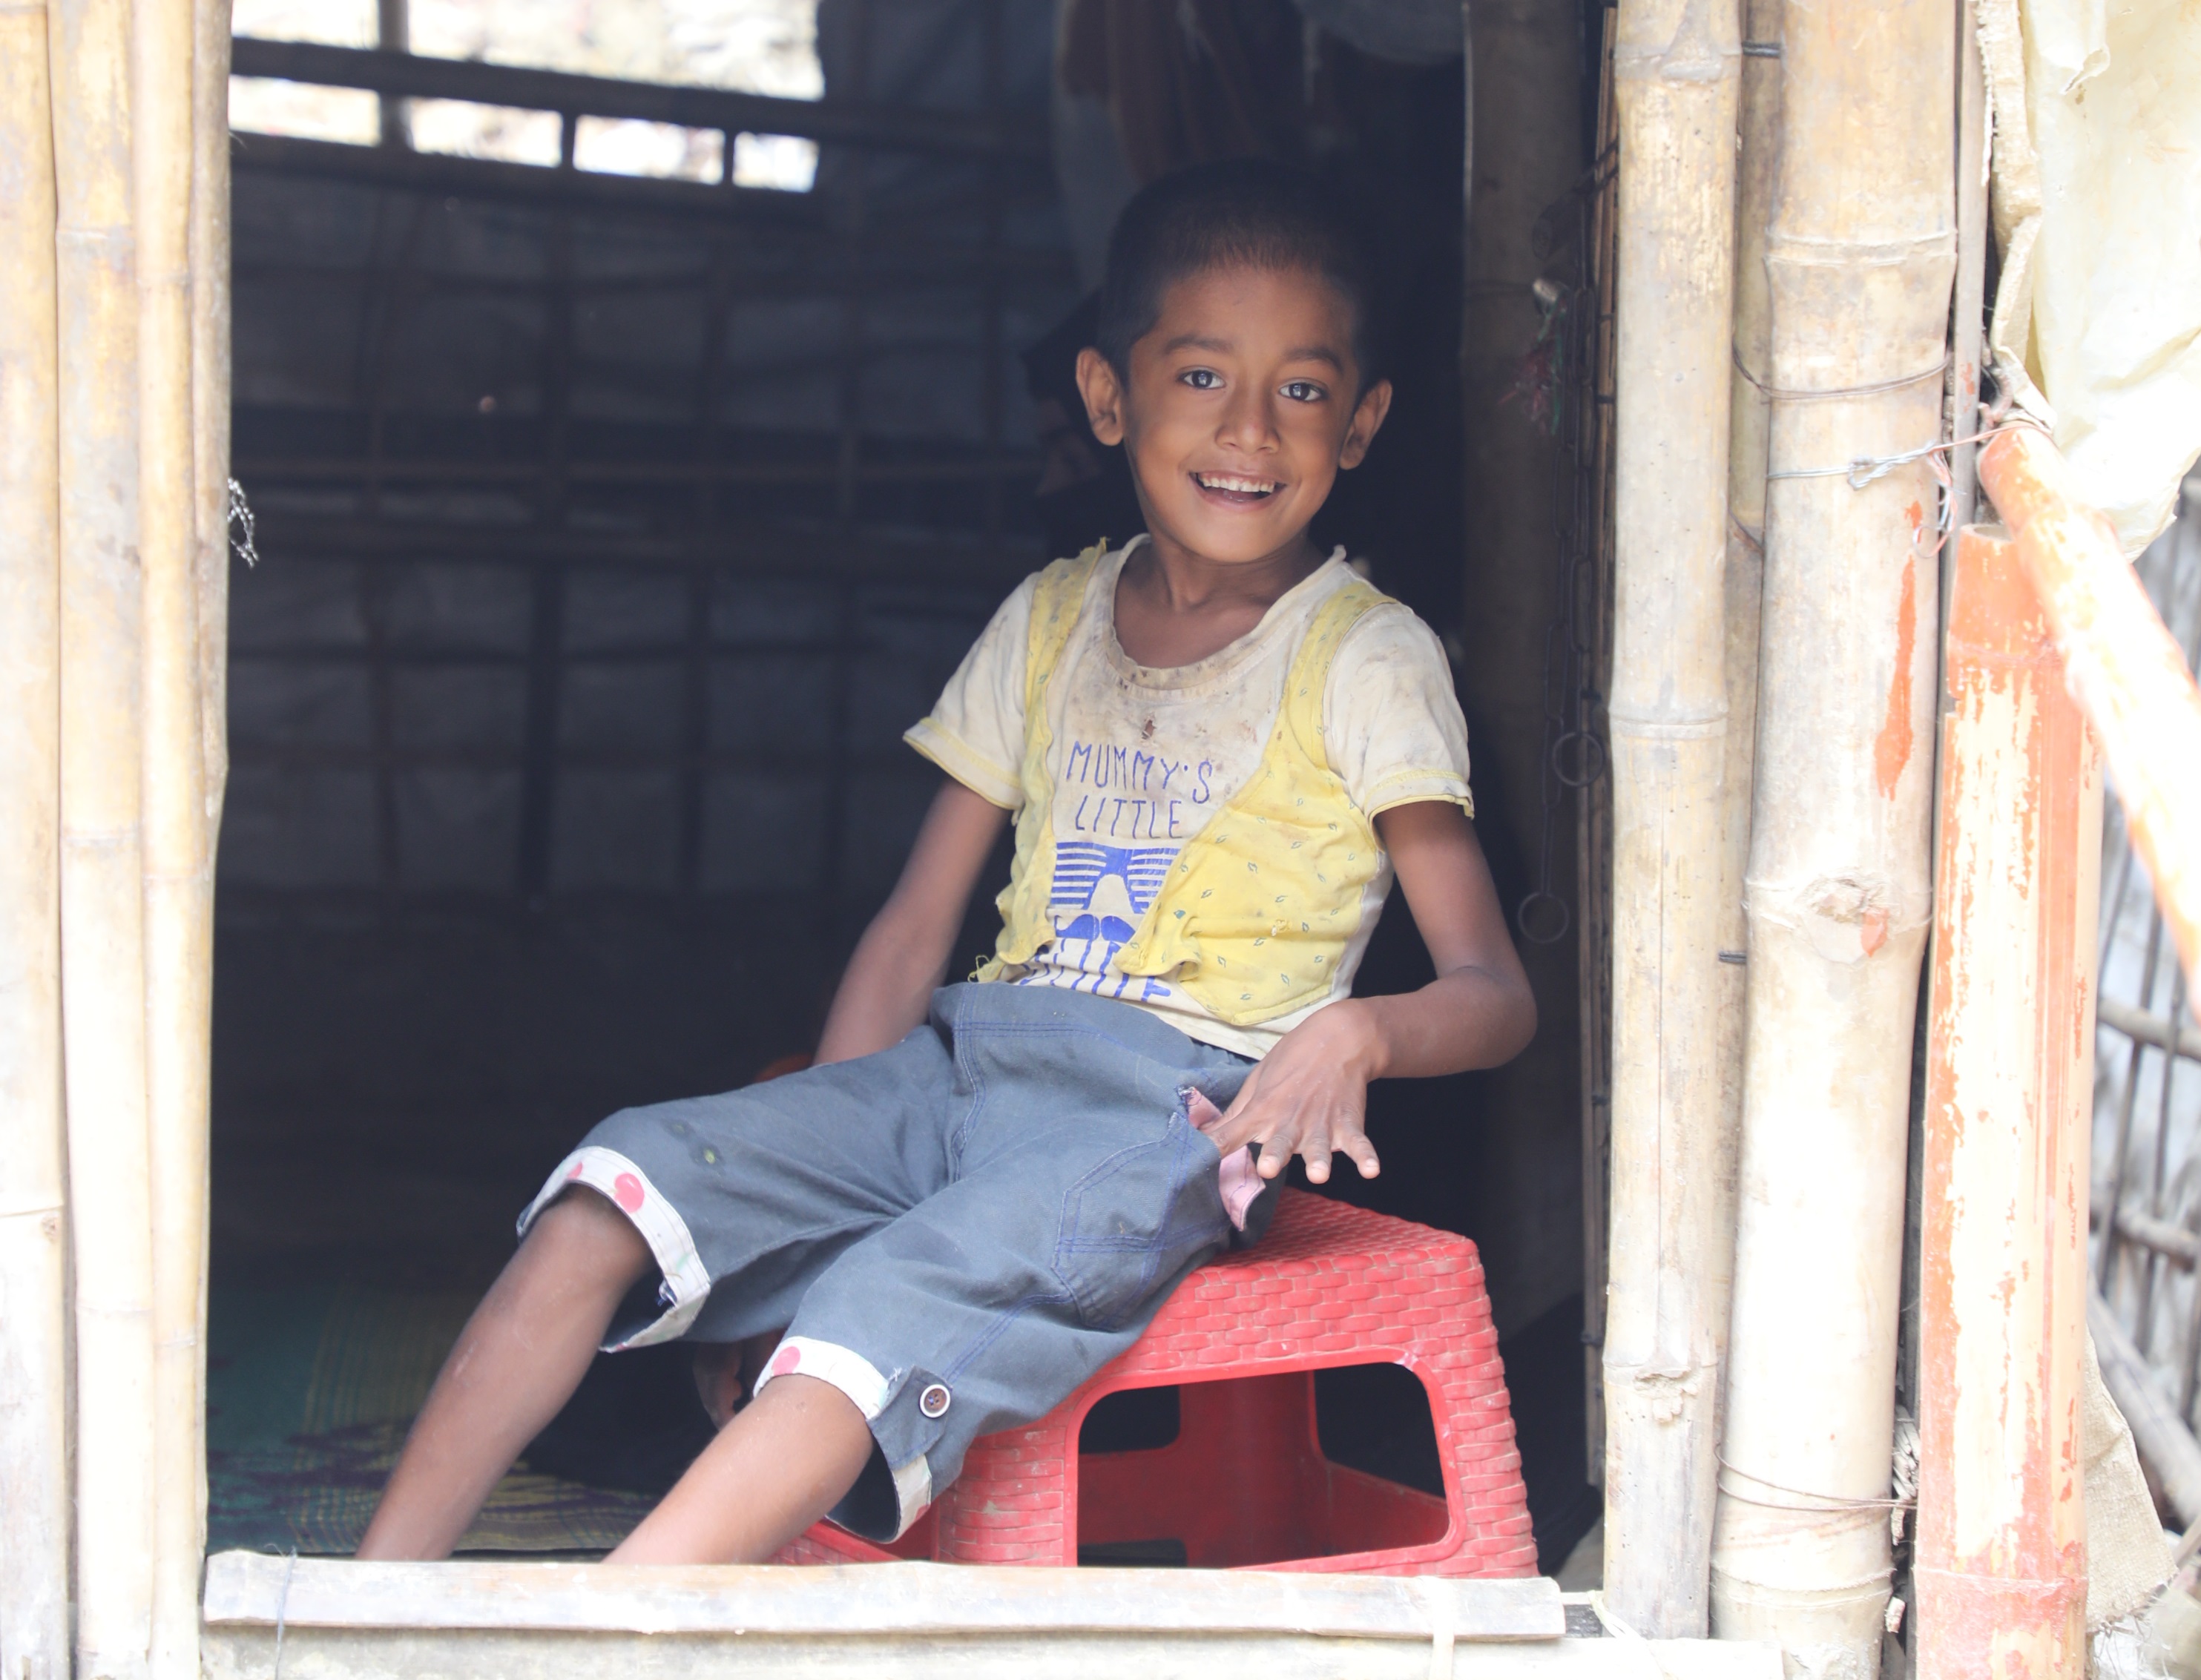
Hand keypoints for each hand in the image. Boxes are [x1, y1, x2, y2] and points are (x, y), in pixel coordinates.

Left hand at [1204, 999, 1384, 1183]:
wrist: (1338, 1039)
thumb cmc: (1291, 1063)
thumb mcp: (1256, 1083)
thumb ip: (1234, 1116)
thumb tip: (1203, 1136)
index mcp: (1261, 1110)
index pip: (1231, 1133)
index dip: (1214, 1149)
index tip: (1198, 1165)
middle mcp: (1289, 1121)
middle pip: (1279, 1142)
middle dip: (1275, 1155)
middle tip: (1269, 1167)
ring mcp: (1320, 1123)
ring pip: (1318, 1146)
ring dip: (1318, 1159)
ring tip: (1319, 1173)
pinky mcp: (1347, 1123)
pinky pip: (1358, 1143)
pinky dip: (1365, 1156)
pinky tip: (1371, 1169)